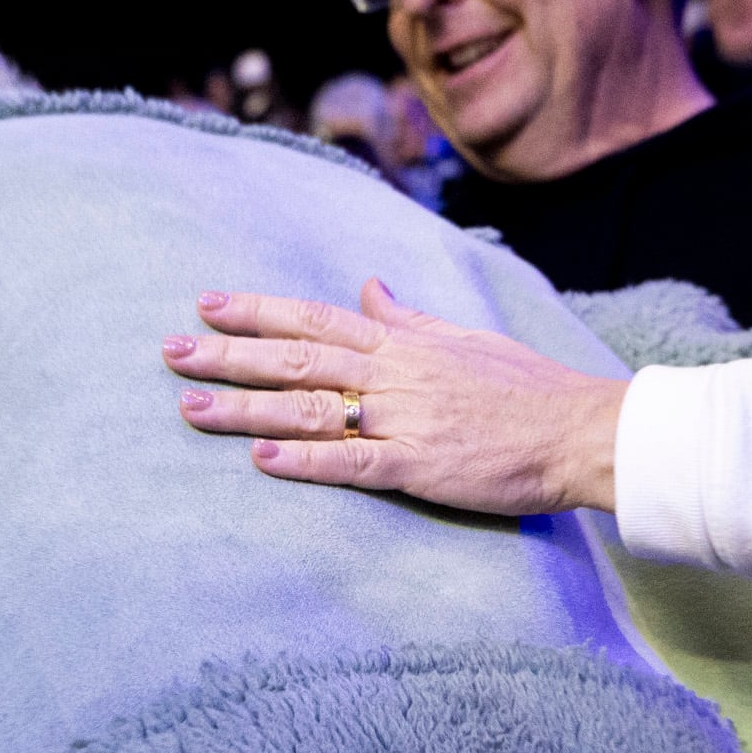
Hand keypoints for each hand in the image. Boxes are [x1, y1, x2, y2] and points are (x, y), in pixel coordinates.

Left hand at [162, 279, 627, 515]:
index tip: (207, 302)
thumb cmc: (528, 388)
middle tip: (170, 352)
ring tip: (191, 407)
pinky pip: (354, 461)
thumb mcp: (465, 337)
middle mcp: (395, 373)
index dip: (258, 310)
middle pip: (298, 357)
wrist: (580, 430)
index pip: (317, 318)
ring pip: (312, 406)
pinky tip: (261, 458)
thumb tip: (370, 287)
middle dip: (229, 354)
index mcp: (404, 342)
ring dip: (247, 406)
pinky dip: (306, 459)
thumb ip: (409, 317)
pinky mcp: (421, 465)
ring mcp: (405, 418)